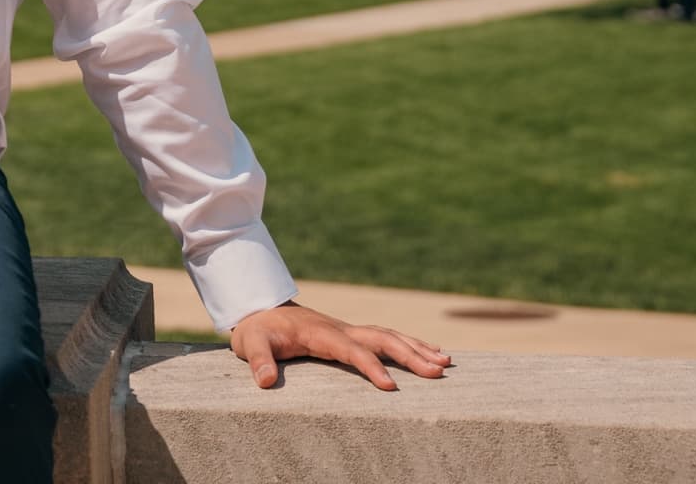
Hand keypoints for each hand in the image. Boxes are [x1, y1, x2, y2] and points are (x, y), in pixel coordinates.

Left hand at [224, 302, 451, 391]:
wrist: (260, 309)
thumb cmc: (257, 331)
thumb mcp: (250, 344)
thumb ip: (257, 360)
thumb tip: (264, 381)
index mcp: (320, 333)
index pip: (351, 350)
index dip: (370, 366)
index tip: (390, 386)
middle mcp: (340, 329)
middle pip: (381, 338)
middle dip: (410, 354)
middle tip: (439, 371)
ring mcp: (348, 330)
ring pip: (389, 336)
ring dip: (417, 348)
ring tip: (445, 362)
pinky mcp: (351, 335)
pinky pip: (386, 338)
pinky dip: (409, 343)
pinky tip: (430, 351)